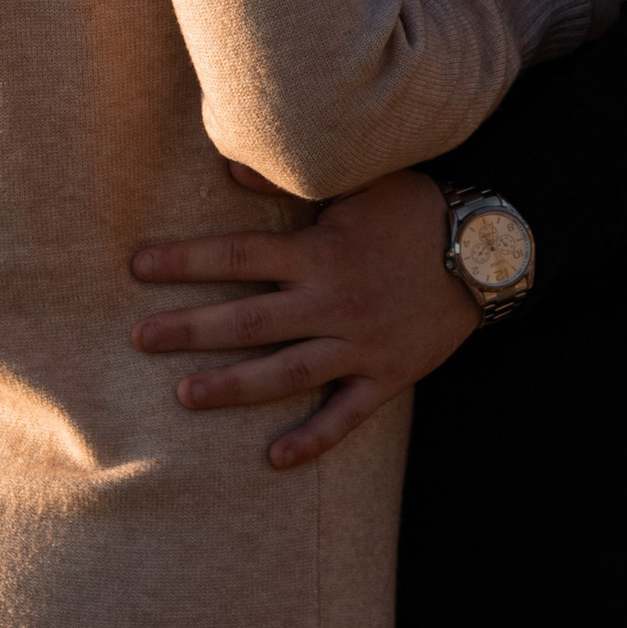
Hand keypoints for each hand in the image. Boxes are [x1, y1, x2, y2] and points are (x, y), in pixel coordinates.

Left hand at [129, 166, 473, 468]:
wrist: (487, 242)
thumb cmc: (415, 204)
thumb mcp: (355, 182)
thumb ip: (288, 182)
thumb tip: (228, 168)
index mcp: (319, 251)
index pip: (237, 257)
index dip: (185, 261)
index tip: (139, 267)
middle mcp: (332, 301)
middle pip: (248, 321)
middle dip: (189, 330)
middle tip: (140, 338)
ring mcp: (359, 343)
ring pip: (286, 373)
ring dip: (233, 387)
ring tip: (185, 396)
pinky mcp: (388, 374)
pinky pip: (345, 416)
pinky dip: (312, 439)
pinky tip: (275, 459)